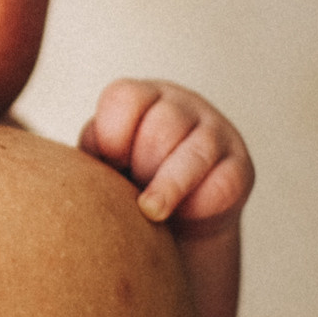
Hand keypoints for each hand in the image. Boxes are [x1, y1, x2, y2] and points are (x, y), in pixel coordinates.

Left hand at [78, 79, 253, 228]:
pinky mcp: (241, 168)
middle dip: (142, 163)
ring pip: (194, 154)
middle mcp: (182, 105)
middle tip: (135, 183)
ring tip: (150, 211)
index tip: (110, 163)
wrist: (170, 220)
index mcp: (143, 96)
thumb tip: (77, 167)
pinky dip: (198, 203)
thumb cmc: (123, 182)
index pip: (125, 98)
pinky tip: (185, 213)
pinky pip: (222, 184)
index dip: (112, 137)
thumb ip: (92, 153)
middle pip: (161, 127)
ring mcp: (216, 132)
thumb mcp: (100, 162)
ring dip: (167, 187)